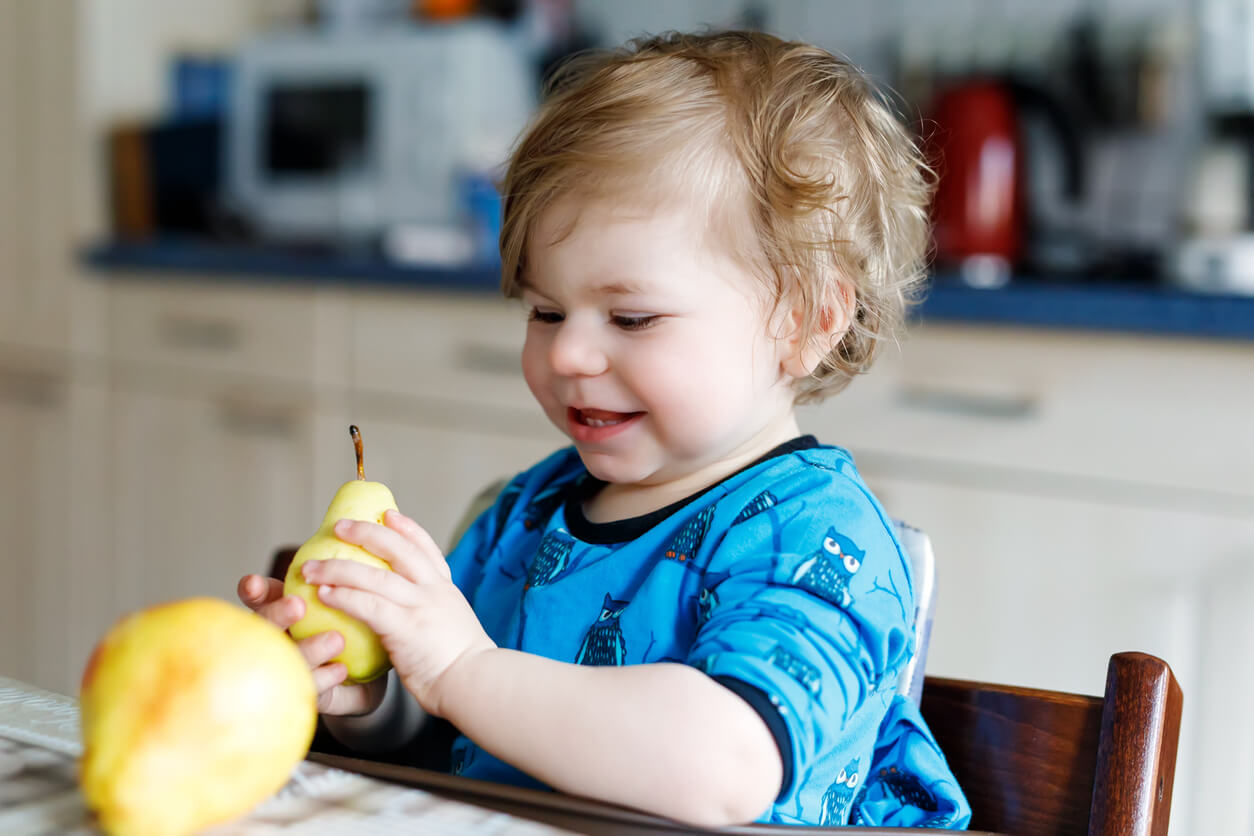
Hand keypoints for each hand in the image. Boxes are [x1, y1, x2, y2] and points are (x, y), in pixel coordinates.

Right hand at [236, 573, 385, 715]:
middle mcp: (282, 640)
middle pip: (265, 628)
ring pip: (289, 661)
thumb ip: (346, 570)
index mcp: (284, 609)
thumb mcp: (351, 595)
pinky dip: (326, 677)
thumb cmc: (356, 624)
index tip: (254, 583)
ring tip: (335, 638)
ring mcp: (294, 670)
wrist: (375, 670)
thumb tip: (358, 524)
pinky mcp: (315, 695)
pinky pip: (315, 690)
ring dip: (308, 649)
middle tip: (298, 604)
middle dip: (277, 616)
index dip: (253, 591)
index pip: (260, 597)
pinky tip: (341, 669)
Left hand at [299, 509, 495, 716]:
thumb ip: (435, 615)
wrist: (475, 682)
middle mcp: (433, 590)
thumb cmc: (464, 666)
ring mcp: (419, 606)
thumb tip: (417, 617)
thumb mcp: (454, 628)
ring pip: (374, 575)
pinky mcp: (404, 627)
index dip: (407, 528)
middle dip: (365, 533)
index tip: (388, 514)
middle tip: (339, 526)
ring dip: (337, 568)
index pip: (426, 548)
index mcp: (446, 589)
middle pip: (397, 549)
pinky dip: (344, 596)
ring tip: (311, 567)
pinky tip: (324, 594)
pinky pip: (367, 604)